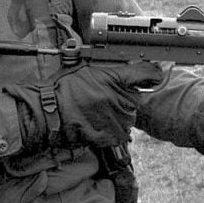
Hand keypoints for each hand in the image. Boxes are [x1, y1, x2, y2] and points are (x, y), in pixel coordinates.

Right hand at [7, 61, 163, 149]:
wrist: (47, 114)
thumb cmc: (63, 90)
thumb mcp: (87, 70)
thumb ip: (110, 70)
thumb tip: (131, 67)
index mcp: (112, 78)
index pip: (144, 73)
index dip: (153, 73)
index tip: (156, 75)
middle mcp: (116, 97)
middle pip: (135, 99)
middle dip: (125, 101)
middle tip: (106, 100)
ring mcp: (113, 117)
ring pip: (129, 118)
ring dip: (119, 118)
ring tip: (98, 114)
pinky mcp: (108, 135)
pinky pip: (120, 134)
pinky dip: (112, 132)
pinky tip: (97, 126)